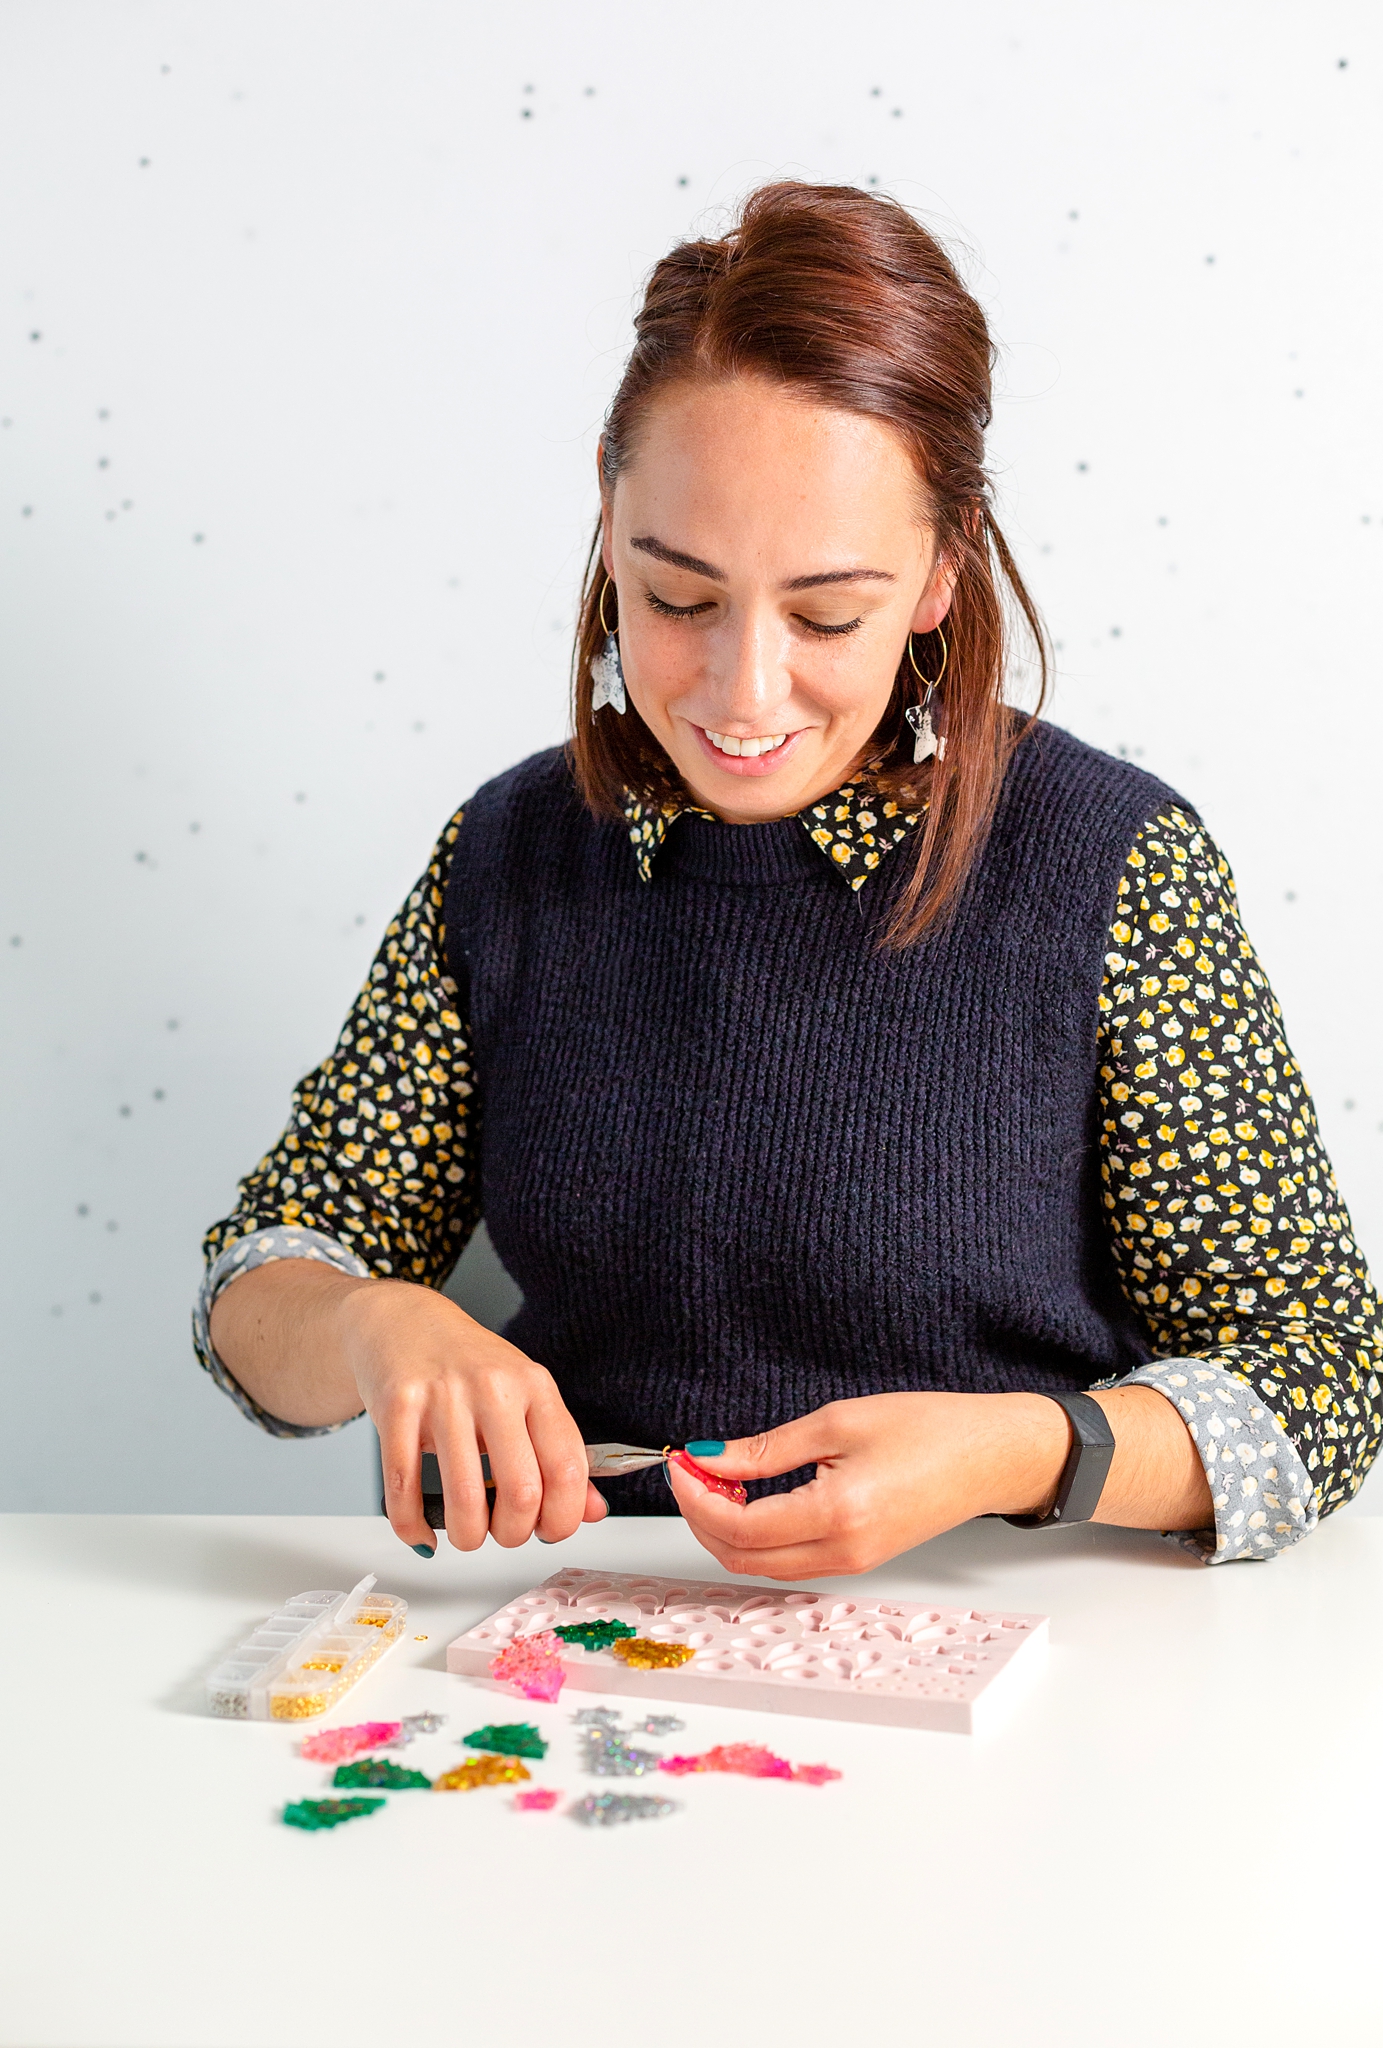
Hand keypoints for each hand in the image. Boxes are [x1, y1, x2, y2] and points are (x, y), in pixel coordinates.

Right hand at [209, 1262, 606, 1552]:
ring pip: (464, 1498)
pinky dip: (414, 1526)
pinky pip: (405, 1488)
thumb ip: (557, 1451)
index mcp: (534, 1385)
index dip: (563, 1517)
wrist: (402, 1320)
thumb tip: (591, 1510)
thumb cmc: (466, 1364)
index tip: (550, 1530)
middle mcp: (494, 1387)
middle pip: (521, 1491)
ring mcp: (443, 1396)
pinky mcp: (397, 1406)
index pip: (567, 1467)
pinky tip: (423, 1530)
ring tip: (466, 1533)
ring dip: (467, 1537)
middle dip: (513, 1534)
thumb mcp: (522, 1394)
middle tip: (503, 1533)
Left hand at [666, 1391, 1071, 1579]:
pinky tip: (749, 1499)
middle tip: (690, 1470)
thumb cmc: (927, 1429)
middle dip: (700, 1517)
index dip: (696, 1496)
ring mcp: (850, 1564)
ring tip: (716, 1479)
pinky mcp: (856, 1562)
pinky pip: (787, 1562)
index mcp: (837, 1513)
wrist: (988, 1456)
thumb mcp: (837, 1422)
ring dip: (725, 1530)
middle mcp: (842, 1552)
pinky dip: (756, 1537)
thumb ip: (766, 1448)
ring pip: (760, 1566)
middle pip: (740, 1558)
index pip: (738, 1525)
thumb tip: (709, 1458)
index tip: (681, 1461)